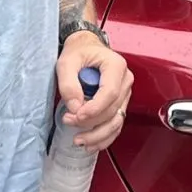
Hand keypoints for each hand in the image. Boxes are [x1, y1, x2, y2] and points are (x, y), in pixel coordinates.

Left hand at [56, 33, 132, 151]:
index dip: (93, 108)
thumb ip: (68, 84)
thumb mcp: (66, 62)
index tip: (76, 115)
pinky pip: (116, 125)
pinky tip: (90, 144)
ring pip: (117, 122)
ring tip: (78, 140)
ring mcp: (125, 94)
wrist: (86, 47)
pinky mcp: (120, 104)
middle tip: (69, 121)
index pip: (110, 93)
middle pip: (112, 110)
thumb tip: (75, 107)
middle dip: (90, 122)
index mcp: (116, 66)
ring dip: (98, 135)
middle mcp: (125, 80)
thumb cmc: (79, 51)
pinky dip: (104, 138)